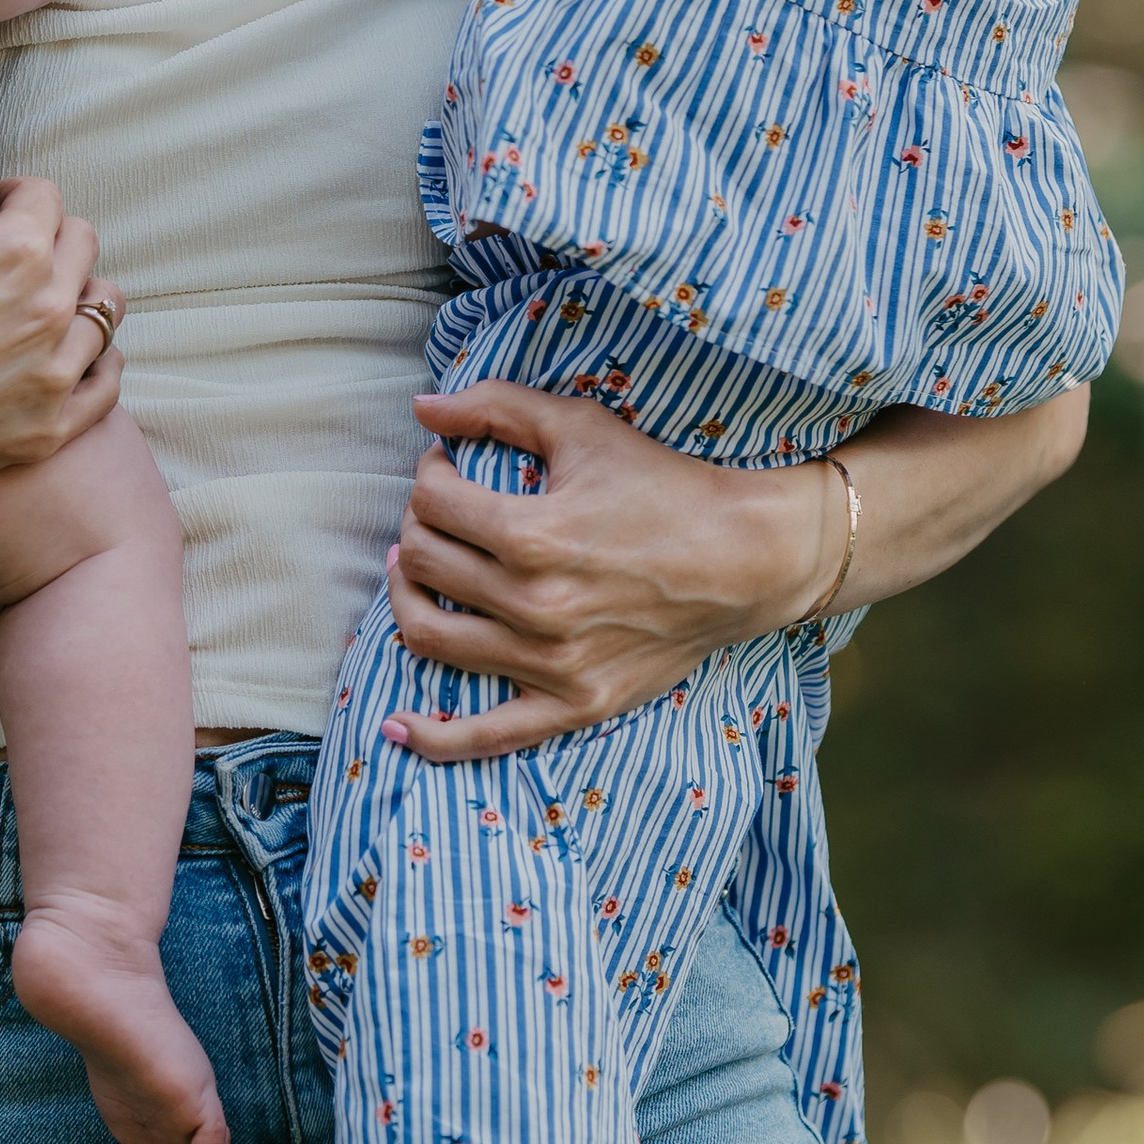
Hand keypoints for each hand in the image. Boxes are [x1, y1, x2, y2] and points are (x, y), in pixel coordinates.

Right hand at [0, 98, 124, 481]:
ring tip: (29, 301)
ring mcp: (51, 379)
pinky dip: (95, 365)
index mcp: (19, 254)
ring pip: (104, 313)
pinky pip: (105, 389)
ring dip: (74, 294)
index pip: (44, 196)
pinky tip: (65, 354)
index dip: (2, 194)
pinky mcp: (44, 432)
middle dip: (43, 237)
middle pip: (83, 247)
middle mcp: (50, 315)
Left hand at [379, 382, 842, 761]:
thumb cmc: (665, 484)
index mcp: (532, 536)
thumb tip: (420, 409)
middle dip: (417, 526)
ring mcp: (552, 664)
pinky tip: (394, 726)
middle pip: (422, 563)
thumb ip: (496, 407)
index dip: (429, 475)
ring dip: (407, 597)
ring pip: (430, 636)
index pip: (431, 503)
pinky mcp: (574, 705)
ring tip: (416, 573)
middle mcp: (535, 605)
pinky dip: (432, 735)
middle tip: (441, 514)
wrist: (748, 558)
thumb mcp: (583, 428)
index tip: (449, 468)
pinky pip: (485, 736)